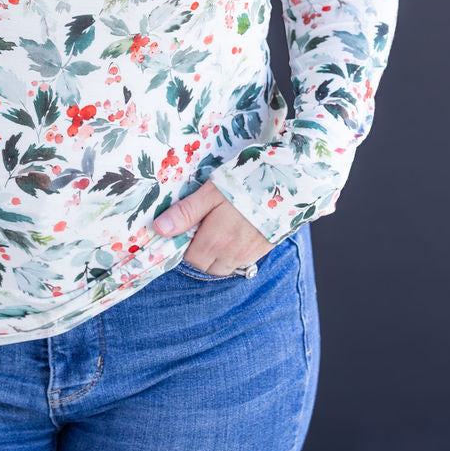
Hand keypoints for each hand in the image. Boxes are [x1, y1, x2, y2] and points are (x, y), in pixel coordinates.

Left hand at [153, 178, 274, 274]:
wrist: (289, 184)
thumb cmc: (247, 183)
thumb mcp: (211, 193)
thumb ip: (186, 212)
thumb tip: (160, 228)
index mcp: (215, 240)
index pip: (189, 257)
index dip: (185, 242)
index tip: (188, 226)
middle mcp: (231, 254)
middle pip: (205, 265)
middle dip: (198, 251)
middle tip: (203, 225)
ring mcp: (249, 256)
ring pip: (223, 267)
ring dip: (215, 255)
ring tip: (218, 229)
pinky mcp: (262, 252)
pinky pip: (240, 263)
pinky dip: (232, 254)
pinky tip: (235, 233)